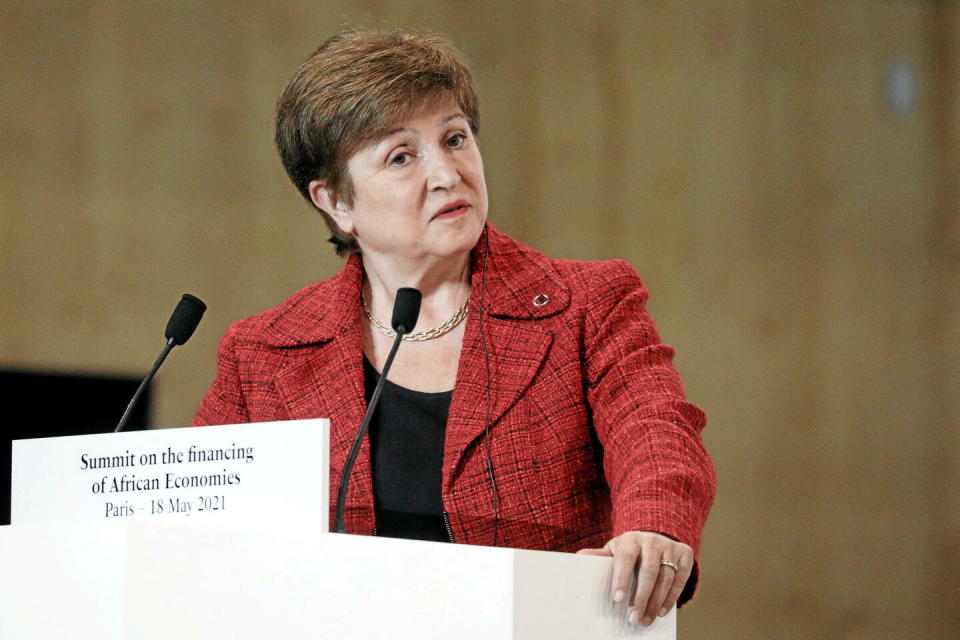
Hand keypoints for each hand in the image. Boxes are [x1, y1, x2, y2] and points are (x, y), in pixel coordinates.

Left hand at [577, 531, 692, 625]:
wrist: (655, 537)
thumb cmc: (629, 550)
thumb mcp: (615, 550)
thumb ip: (600, 556)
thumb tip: (579, 557)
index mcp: (630, 540)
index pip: (625, 558)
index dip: (621, 578)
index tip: (617, 599)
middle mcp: (651, 541)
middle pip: (648, 571)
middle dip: (640, 597)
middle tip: (633, 619)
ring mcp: (669, 547)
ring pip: (665, 578)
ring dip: (655, 602)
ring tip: (646, 620)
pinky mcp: (684, 555)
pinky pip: (680, 579)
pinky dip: (671, 597)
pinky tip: (661, 611)